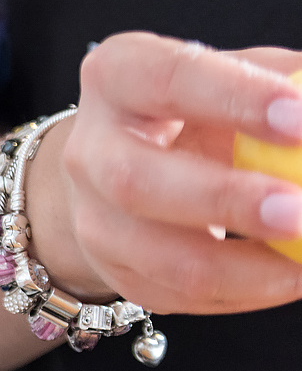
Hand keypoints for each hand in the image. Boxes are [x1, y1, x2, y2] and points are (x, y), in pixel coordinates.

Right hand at [29, 32, 301, 314]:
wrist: (129, 160)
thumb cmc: (198, 110)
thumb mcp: (236, 73)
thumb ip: (291, 80)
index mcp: (118, 76)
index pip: (166, 79)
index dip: (234, 97)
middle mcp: (89, 149)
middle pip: (136, 180)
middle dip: (224, 200)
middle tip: (300, 211)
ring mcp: (93, 216)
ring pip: (159, 257)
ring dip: (245, 269)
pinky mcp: (113, 270)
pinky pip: (180, 296)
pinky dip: (247, 292)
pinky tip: (292, 275)